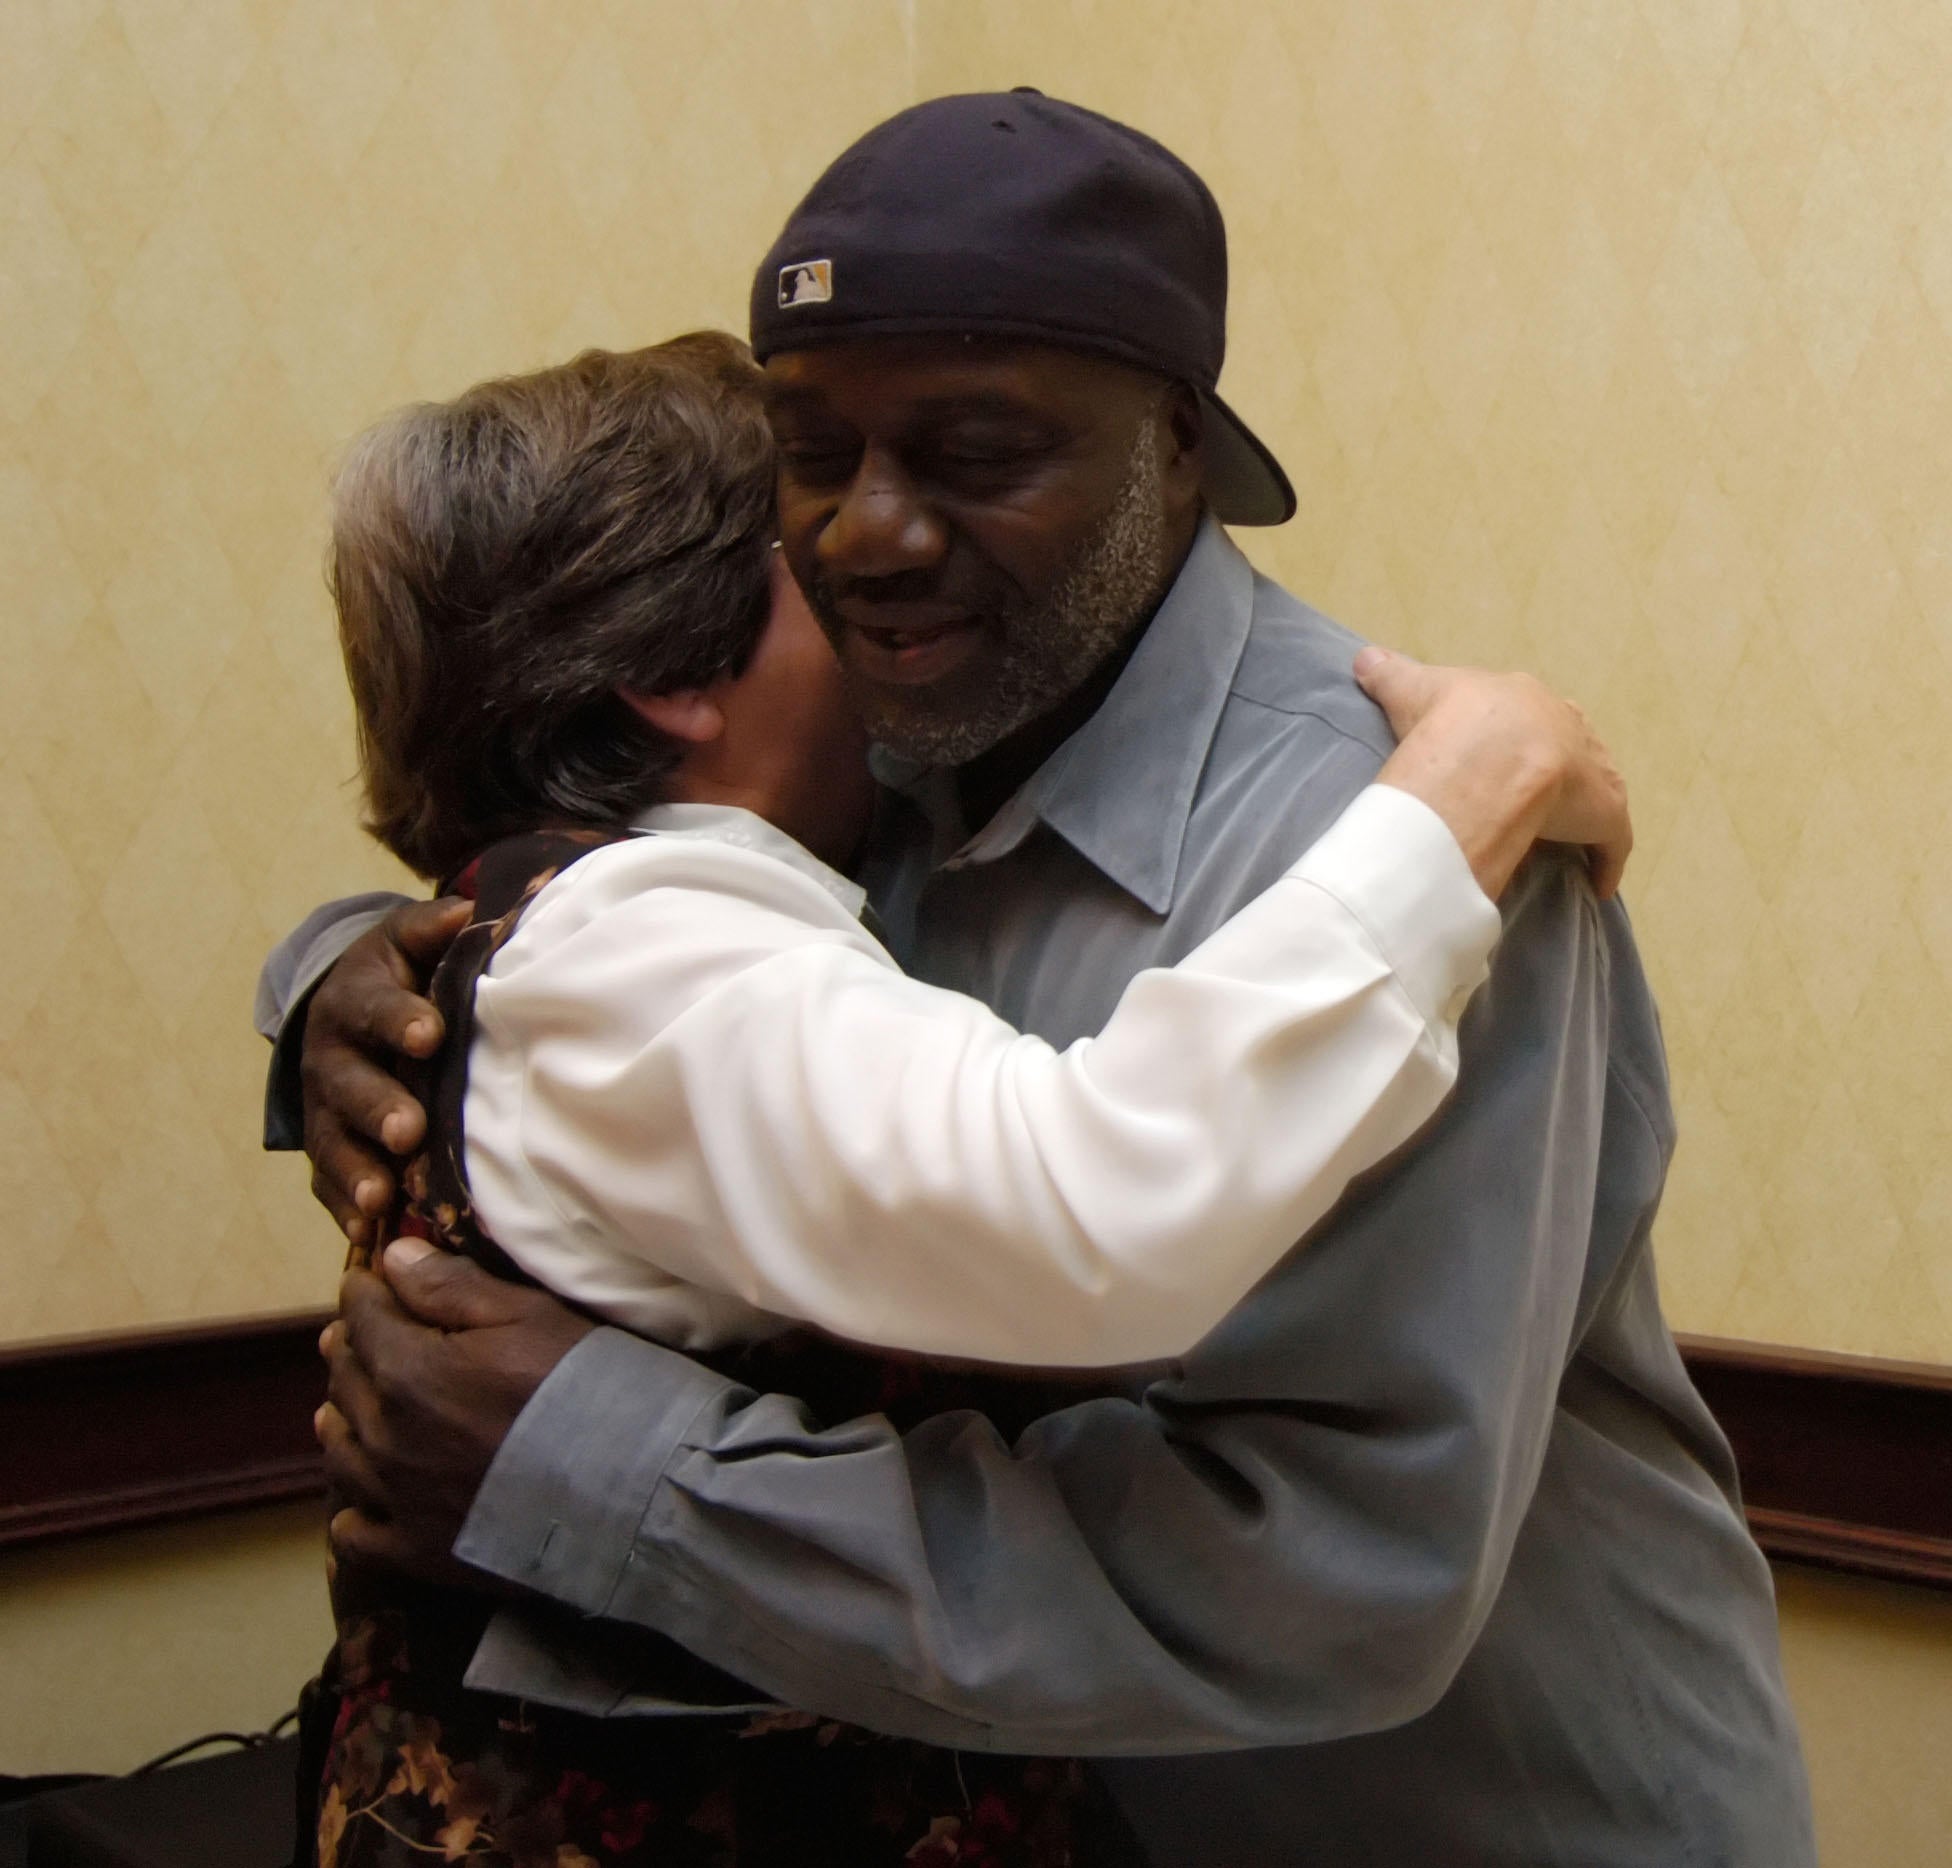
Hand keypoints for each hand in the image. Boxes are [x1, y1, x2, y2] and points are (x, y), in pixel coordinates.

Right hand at [301, 898, 469, 1243]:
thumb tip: (466, 912)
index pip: (376, 1006)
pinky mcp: (327, 1149)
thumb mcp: (409, 941)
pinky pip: (327, 1183)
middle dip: (377, 1107)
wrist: (350, 1005)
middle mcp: (331, 1056)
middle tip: (407, 1131)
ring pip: (333, 1142)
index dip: (400, 1019)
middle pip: (349, 1084)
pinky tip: (366, 1234)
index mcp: (356, 999)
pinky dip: (344, 1209)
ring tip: (382, 1198)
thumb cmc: (401, 973)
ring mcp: (325, 1108)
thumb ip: (432, 928)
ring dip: (356, 1170)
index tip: (430, 1034)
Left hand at [318, 1238, 595, 1580]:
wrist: (629, 1492)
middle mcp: (386, 1437)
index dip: (364, 1290)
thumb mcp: (530, 1316)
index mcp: (408, 1372)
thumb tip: (392, 1257)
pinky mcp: (418, 1553)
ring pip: (339, 1452)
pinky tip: (364, 1498)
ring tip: (347, 1406)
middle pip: (345, 1380)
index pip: (363, 1317)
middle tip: (360, 1330)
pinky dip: (350, 1510)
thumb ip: (453, 1287)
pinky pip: (354, 1533)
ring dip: (341, 1418)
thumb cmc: (587, 1389)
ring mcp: (398, 1500)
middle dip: (351, 1346)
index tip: (370, 1277)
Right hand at [1357, 647, 1631, 900]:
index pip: (1529, 717)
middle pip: (1569, 750)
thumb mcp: (1409, 689)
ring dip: (1581, 814)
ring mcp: (1593, 772)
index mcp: (1524, 700)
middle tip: (1532, 800)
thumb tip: (1364, 658)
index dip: (1519, 738)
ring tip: (1560, 838)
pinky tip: (1594, 885)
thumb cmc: (1448, 719)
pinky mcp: (1605, 814)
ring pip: (1594, 793)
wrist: (1489, 752)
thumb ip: (1390, 674)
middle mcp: (1568, 728)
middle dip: (1557, 771)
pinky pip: (1612, 843)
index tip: (1505, 759)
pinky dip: (1605, 863)